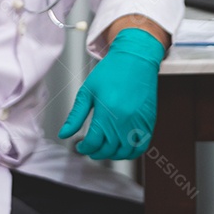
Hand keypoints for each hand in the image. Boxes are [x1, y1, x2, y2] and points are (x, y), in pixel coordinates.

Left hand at [58, 28, 164, 159]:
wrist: (135, 58)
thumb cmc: (112, 71)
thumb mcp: (88, 91)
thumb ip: (76, 115)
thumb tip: (64, 133)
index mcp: (107, 112)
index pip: (93, 142)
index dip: (84, 147)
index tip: (80, 145)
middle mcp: (125, 120)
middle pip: (108, 149)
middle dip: (96, 152)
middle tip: (90, 147)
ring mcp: (139, 122)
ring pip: (125, 152)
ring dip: (113, 155)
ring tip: (105, 148)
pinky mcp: (149, 121)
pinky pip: (141, 145)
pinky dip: (131, 151)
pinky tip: (122, 146)